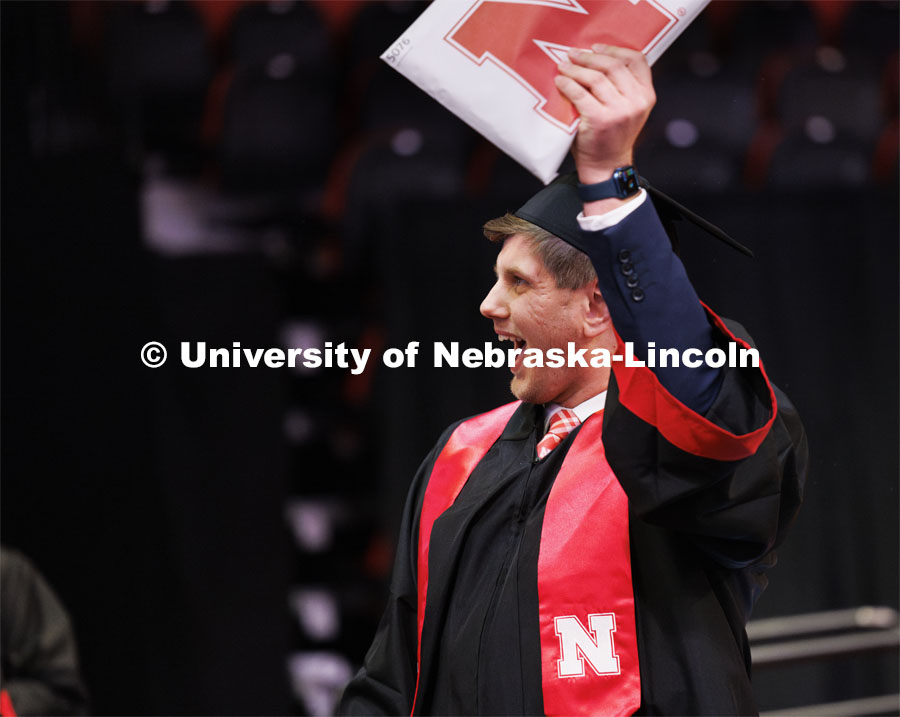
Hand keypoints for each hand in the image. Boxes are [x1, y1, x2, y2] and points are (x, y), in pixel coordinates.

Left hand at [554, 45, 654, 185]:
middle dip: (590, 57)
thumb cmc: (611, 136)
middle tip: (572, 55)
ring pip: (595, 77)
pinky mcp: (599, 120)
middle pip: (613, 65)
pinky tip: (560, 82)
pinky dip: (567, 84)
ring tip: (563, 67)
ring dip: (576, 69)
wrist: (606, 167)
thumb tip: (597, 58)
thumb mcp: (628, 109)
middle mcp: (636, 102)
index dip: (614, 49)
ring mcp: (619, 111)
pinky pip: (580, 94)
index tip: (595, 47)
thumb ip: (623, 87)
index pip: (637, 60)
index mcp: (647, 95)